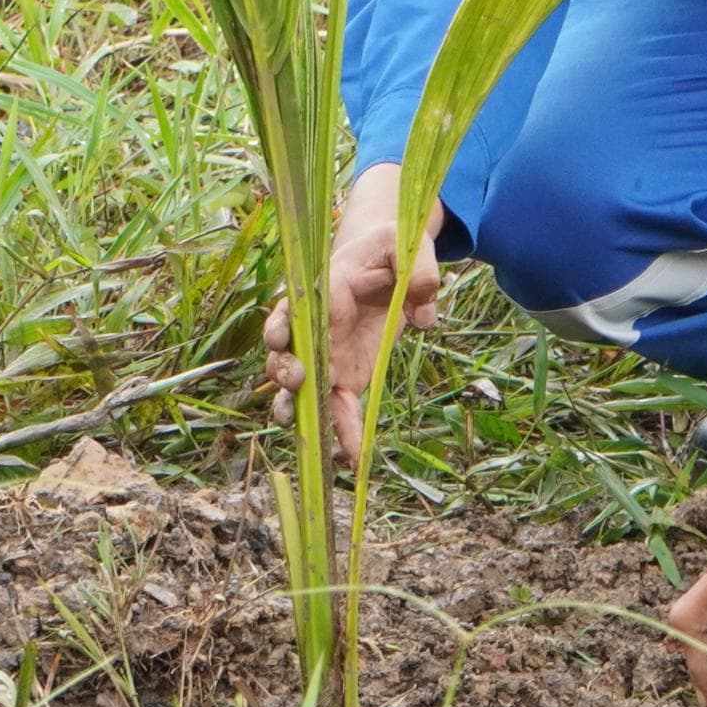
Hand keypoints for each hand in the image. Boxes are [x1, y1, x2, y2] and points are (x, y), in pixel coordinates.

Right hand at [260, 163, 442, 462]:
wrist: (385, 258)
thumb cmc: (389, 247)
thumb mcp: (406, 246)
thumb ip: (418, 271)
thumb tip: (425, 317)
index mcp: (323, 291)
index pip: (293, 311)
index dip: (281, 328)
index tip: (280, 340)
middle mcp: (315, 328)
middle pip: (284, 353)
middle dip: (282, 370)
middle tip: (295, 380)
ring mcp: (326, 356)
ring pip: (299, 390)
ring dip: (298, 411)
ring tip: (309, 435)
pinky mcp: (344, 375)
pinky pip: (337, 408)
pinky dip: (341, 433)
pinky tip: (350, 460)